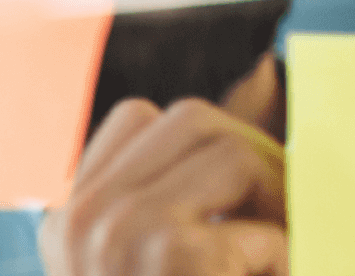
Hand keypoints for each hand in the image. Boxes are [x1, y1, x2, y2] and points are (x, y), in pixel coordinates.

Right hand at [38, 98, 287, 275]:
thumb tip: (255, 95)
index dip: (202, 147)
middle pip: (189, 118)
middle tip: (289, 215)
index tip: (239, 201)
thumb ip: (170, 198)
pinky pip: (264, 223)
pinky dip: (285, 260)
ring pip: (233, 152)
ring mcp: (119, 231)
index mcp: (66, 222)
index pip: (136, 119)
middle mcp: (78, 220)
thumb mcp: (150, 258)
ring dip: (277, 205)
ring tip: (284, 256)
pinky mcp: (172, 250)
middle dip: (253, 154)